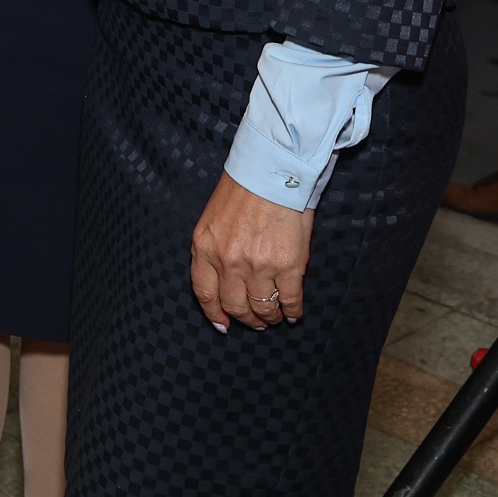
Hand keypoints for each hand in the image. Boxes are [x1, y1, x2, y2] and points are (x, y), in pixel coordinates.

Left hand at [189, 169, 312, 330]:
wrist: (270, 172)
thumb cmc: (241, 191)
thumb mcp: (212, 221)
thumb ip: (214, 250)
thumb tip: (224, 281)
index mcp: (205, 248)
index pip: (205, 293)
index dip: (214, 313)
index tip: (223, 324)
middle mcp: (228, 261)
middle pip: (234, 305)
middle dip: (245, 318)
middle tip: (255, 321)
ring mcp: (258, 266)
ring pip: (262, 308)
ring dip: (269, 317)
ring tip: (274, 317)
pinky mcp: (288, 266)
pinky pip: (289, 300)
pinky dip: (292, 311)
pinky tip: (293, 313)